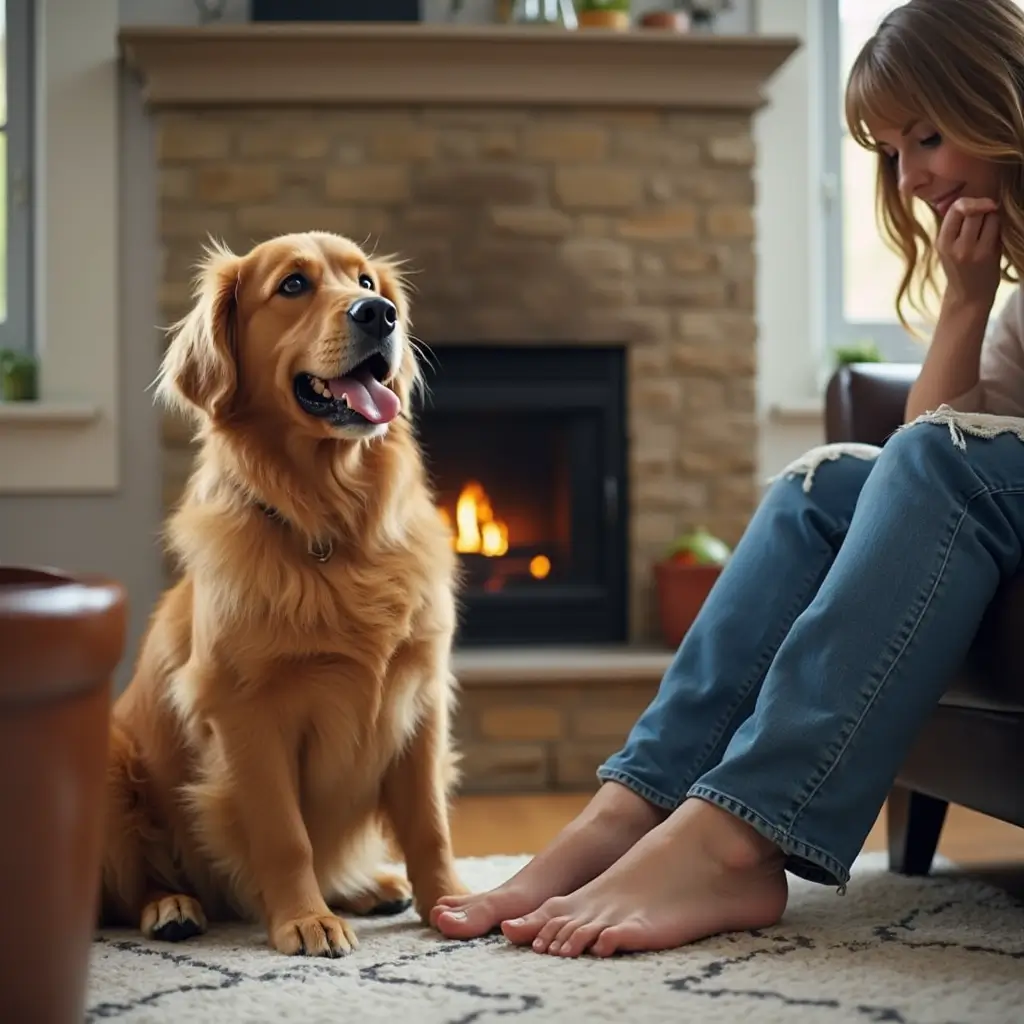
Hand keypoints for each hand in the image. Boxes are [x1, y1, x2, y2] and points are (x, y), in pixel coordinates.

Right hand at [936, 196, 1001, 310]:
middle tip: (985, 217)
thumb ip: (954, 225)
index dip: (969, 202)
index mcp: (942, 242)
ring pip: (988, 216)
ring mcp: (971, 250)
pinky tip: (995, 237)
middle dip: (983, 208)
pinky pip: (997, 228)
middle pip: (973, 209)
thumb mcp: (948, 248)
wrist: (969, 296)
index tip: (976, 208)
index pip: (956, 208)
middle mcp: (954, 246)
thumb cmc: (960, 268)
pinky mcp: (988, 255)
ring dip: (993, 217)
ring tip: (989, 229)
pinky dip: (999, 228)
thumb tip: (966, 199)